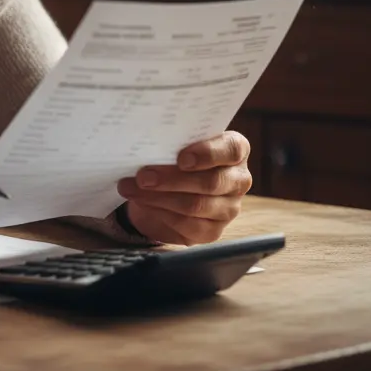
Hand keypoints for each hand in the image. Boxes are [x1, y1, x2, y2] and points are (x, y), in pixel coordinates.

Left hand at [116, 131, 251, 244]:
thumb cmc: (175, 156)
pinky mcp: (214, 230)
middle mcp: (238, 179)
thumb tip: (147, 142)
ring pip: (196, 205)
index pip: (232, 149)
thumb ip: (172, 140)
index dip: (208, 154)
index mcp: (234, 150)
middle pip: (211, 182)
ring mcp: (229, 207)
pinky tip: (143, 202)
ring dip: (159, 197)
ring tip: (132, 188)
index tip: (181, 158)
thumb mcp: (176, 143)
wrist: (169, 188)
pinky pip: (188, 224)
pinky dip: (160, 212)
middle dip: (171, 179)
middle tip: (143, 176)